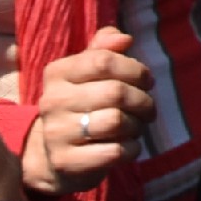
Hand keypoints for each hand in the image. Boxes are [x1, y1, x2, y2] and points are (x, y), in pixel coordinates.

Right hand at [20, 28, 156, 196]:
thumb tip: (124, 38)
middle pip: (116, 92)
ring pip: (116, 121)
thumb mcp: (88, 72)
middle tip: (148, 108)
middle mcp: (52, 101)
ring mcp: (56, 133)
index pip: (104, 61)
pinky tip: (129, 145)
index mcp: (57, 73)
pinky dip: (132, 148)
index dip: (135, 70)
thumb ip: (105, 49)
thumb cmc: (83, 103)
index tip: (148, 81)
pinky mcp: (65, 162)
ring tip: (137, 126)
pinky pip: (114, 152)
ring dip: (138, 125)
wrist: (54, 153)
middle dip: (143, 100)